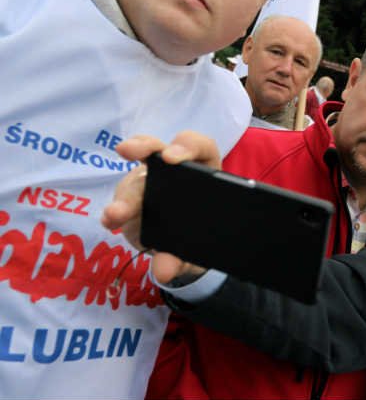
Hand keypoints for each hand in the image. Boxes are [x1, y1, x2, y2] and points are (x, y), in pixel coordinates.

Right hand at [101, 131, 221, 283]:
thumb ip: (181, 260)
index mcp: (205, 173)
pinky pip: (121, 199)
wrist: (183, 250)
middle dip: (143, 151)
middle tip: (127, 151)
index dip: (186, 145)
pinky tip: (110, 221)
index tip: (171, 158)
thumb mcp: (196, 252)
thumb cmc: (199, 238)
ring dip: (124, 197)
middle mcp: (176, 171)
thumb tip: (163, 270)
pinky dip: (114, 212)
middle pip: (159, 153)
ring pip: (136, 179)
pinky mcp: (132, 198)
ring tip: (114, 216)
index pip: (198, 147)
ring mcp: (150, 182)